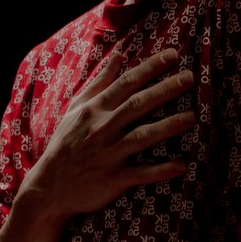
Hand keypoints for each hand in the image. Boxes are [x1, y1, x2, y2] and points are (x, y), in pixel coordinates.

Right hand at [19, 48, 195, 219]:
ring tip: (192, 118)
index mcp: (96, 110)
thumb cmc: (66, 143)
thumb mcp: (77, 109)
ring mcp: (109, 154)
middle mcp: (103, 128)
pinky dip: (160, 171)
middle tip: (190, 77)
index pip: (127, 83)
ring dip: (167, 127)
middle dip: (164, 90)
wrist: (48, 188)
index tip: (173, 54)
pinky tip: (181, 165)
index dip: (150, 67)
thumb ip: (100, 82)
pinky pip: (140, 174)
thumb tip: (119, 55)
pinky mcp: (113, 179)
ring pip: (141, 137)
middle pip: (137, 105)